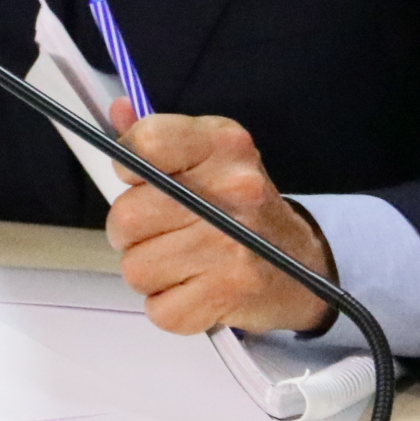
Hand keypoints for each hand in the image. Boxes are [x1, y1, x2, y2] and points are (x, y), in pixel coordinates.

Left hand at [103, 112, 336, 334]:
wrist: (302, 267)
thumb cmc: (240, 210)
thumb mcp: (207, 158)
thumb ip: (157, 138)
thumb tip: (116, 111)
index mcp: (223, 144)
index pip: (146, 145)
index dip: (128, 167)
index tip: (139, 180)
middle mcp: (233, 189)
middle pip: (126, 217)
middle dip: (131, 233)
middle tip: (162, 232)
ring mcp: (233, 244)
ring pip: (136, 268)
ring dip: (149, 272)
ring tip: (181, 262)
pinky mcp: (231, 292)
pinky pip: (159, 309)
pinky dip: (168, 306)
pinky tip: (194, 289)